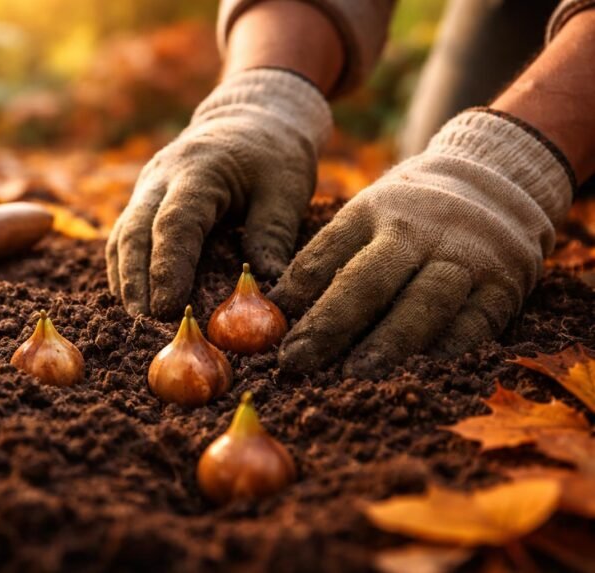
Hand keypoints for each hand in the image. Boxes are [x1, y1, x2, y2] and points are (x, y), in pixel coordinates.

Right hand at [106, 68, 330, 316]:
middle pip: (135, 231)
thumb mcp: (287, 188)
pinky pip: (126, 235)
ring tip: (135, 319)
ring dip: (125, 278)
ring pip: (123, 234)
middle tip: (144, 323)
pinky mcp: (145, 199)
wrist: (252, 117)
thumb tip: (266, 284)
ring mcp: (148, 187)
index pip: (174, 224)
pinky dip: (125, 268)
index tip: (168, 308)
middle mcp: (162, 177)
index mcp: (199, 171)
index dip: (168, 268)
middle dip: (136, 280)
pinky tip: (132, 299)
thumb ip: (274, 233)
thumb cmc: (274, 154)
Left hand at [269, 110, 572, 377]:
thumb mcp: (366, 214)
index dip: (296, 290)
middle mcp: (418, 230)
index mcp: (373, 210)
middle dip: (330, 324)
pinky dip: (448, 349)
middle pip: (370, 280)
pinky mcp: (505, 284)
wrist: (495, 177)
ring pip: (424, 303)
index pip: (327, 250)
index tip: (270, 327)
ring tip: (353, 376)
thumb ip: (326, 258)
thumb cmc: (410, 212)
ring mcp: (465, 256)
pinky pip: (476, 323)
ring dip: (387, 343)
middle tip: (297, 362)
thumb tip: (273, 310)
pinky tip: (420, 371)